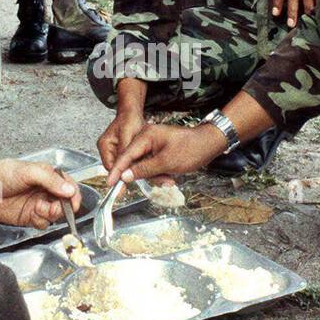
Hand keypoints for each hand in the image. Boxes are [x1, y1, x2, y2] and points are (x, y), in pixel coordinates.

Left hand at [0, 159, 79, 229]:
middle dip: (61, 207)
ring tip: (37, 207)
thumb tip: (69, 190)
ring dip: (49, 214)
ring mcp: (39, 205)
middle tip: (51, 206)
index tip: (73, 203)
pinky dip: (40, 221)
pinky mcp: (30, 217)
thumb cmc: (4, 174)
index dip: (74, 196)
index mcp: (50, 177)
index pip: (70, 187)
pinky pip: (43, 224)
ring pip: (55, 216)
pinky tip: (31, 214)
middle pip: (65, 204)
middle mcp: (46, 192)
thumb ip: (51, 181)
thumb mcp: (30, 172)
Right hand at [97, 108, 145, 171]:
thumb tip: (123, 166)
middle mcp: (106, 148)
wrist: (132, 114)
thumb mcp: (128, 135)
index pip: (109, 166)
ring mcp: (112, 150)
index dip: (119, 174)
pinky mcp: (118, 151)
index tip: (128, 180)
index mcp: (104, 145)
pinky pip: (125, 161)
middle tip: (139, 174)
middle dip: (126, 171)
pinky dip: (132, 162)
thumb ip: (124, 150)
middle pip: (115, 167)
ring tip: (141, 167)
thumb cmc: (130, 120)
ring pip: (121, 165)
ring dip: (130, 167)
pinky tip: (140, 161)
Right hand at [106, 123, 226, 185]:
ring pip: (143, 166)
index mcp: (146, 136)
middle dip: (144, 175)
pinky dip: (158, 173)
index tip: (109, 183)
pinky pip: (151, 165)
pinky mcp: (158, 150)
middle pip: (133, 162)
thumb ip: (143, 169)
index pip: (125, 155)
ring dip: (154, 176)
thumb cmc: (191, 149)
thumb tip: (124, 176)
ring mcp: (152, 144)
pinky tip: (169, 176)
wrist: (209, 144)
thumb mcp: (166, 162)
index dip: (117, 170)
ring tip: (170, 179)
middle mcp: (146, 138)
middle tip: (161, 181)